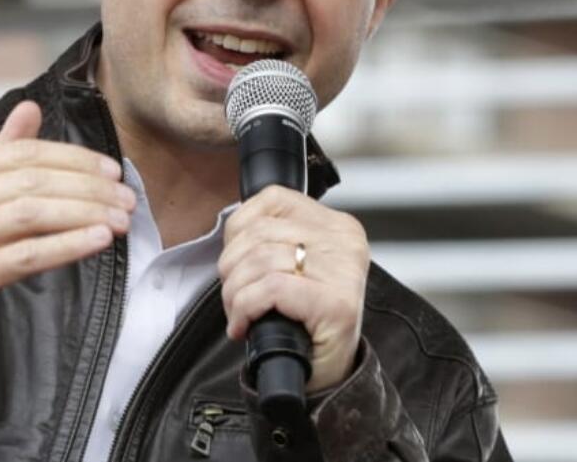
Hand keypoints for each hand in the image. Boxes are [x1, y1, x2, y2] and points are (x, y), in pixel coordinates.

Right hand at [0, 100, 135, 399]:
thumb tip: (30, 108)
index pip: (21, 154)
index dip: (74, 159)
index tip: (112, 171)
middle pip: (30, 180)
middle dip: (87, 186)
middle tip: (127, 198)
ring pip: (29, 214)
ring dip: (84, 214)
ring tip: (120, 220)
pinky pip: (22, 256)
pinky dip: (66, 246)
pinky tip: (96, 242)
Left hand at [218, 186, 368, 392]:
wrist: (330, 376)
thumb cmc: (307, 322)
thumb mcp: (294, 267)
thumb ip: (273, 239)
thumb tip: (232, 234)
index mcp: (336, 225)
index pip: (272, 200)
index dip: (237, 231)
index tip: (234, 262)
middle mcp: (345, 241)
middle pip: (260, 232)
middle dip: (231, 268)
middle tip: (233, 299)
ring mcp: (343, 271)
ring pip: (259, 259)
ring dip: (234, 293)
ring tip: (238, 314)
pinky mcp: (335, 302)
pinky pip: (269, 288)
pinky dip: (245, 308)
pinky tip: (244, 326)